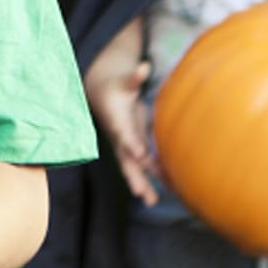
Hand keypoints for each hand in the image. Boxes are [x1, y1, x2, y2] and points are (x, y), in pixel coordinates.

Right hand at [84, 58, 158, 206]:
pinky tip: (165, 191)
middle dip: (134, 176)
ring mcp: (126, 146)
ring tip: (151, 201)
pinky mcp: (134, 149)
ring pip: (133, 169)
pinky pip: (142, 167)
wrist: (102, 96)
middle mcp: (120, 138)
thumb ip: (133, 77)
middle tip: (141, 192)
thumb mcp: (123, 81)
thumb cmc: (116, 88)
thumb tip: (144, 66)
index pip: (124, 135)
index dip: (131, 144)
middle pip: (126, 160)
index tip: (140, 154)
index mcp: (117, 121)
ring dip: (142, 184)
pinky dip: (152, 178)